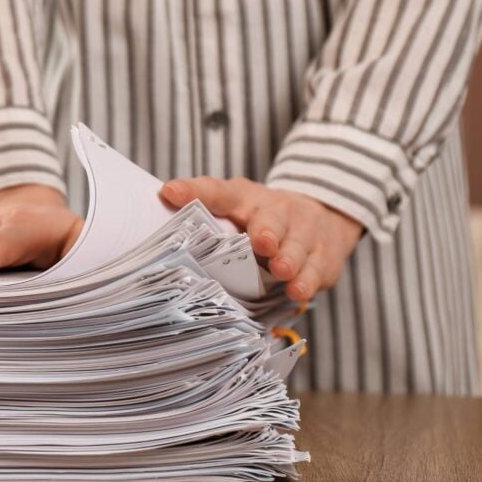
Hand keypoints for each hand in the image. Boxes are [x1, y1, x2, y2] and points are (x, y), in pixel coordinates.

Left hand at [160, 177, 362, 301]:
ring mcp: (303, 231)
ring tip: (282, 269)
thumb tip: (158, 235)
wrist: (322, 218)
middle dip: (266, 230)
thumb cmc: (261, 221)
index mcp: (243, 199)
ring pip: (298, 244)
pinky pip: (316, 268)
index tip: (170, 193)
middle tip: (261, 242)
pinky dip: (308, 280)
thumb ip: (203, 221)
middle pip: (270, 217)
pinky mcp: (323, 255)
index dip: (193, 191)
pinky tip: (298, 290)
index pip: (217, 191)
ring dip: (290, 257)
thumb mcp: (235, 214)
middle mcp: (275, 211)